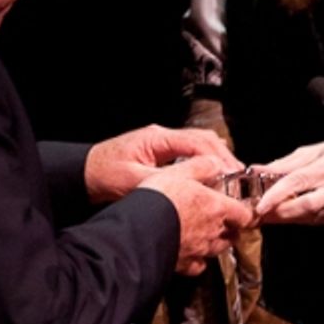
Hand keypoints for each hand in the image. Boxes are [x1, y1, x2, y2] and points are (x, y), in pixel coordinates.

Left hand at [85, 124, 241, 203]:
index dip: (219, 158)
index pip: (198, 142)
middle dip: (224, 157)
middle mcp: (163, 137)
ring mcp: (163, 143)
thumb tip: (188, 187)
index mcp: (157, 138)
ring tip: (232, 180)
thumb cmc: (102, 174)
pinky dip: (205, 163)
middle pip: (204, 140)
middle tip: (240, 178)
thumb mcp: (130, 182)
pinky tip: (213, 180)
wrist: (83, 173)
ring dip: (217, 160)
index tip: (233, 174)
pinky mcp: (161, 154)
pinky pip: (190, 153)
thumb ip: (161, 183)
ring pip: (200, 145)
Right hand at [139, 155, 254, 274]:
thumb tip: (215, 163)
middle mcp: (212, 231)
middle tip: (226, 222)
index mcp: (216, 207)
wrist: (141, 229)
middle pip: (232, 234)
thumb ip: (202, 166)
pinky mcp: (184, 263)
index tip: (242, 210)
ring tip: (209, 236)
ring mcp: (199, 249)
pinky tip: (192, 254)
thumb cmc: (160, 199)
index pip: (244, 214)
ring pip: (217, 250)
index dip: (245, 212)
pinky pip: (198, 266)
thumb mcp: (181, 171)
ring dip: (217, 243)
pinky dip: (198, 261)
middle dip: (231, 228)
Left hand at [253, 140, 323, 224]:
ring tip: (267, 214)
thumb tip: (258, 169)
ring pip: (306, 217)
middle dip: (278, 213)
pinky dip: (296, 218)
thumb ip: (285, 163)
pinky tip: (286, 213)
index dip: (277, 195)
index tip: (260, 204)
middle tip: (258, 214)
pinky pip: (312, 220)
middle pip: (303, 207)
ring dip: (283, 217)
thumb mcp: (314, 151)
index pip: (298, 182)